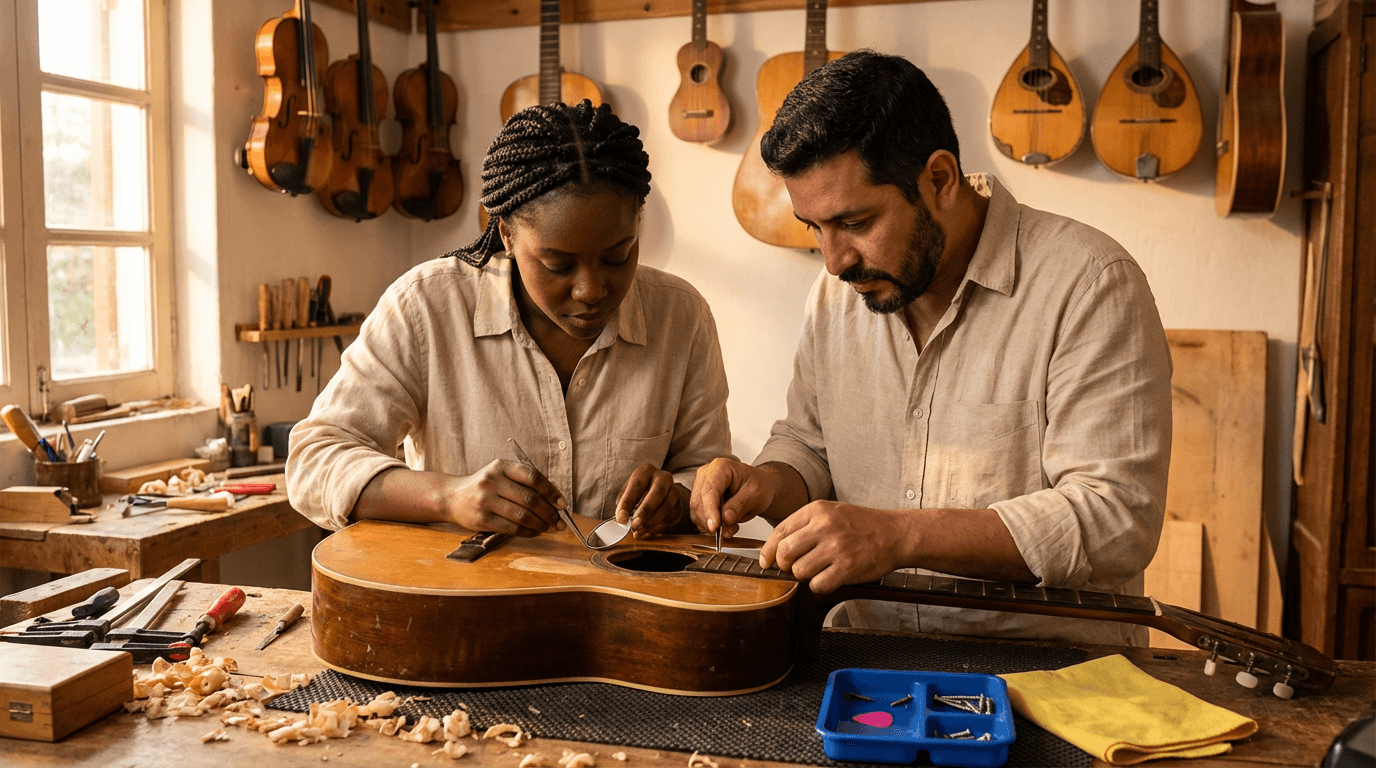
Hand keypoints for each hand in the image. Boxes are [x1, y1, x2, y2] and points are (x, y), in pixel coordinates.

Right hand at [442, 459, 566, 536]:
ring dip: (541, 524)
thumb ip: (524, 482)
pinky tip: (535, 532)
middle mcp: (492, 481)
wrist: (452, 497)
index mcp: (501, 466)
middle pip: (530, 499)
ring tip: (549, 528)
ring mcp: (486, 500)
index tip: (562, 503)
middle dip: (549, 513)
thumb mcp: (501, 475)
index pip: (533, 477)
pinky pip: (512, 528)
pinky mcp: (482, 519)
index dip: (551, 491)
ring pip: (522, 515)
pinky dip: (528, 532)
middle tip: (559, 521)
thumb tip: (555, 499)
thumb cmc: (484, 486)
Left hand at [615, 464, 685, 538]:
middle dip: (645, 511)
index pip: (637, 484)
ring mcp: (673, 491)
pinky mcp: (678, 505)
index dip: (628, 502)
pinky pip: (671, 517)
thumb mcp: (626, 494)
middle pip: (658, 492)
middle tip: (634, 525)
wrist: (653, 493)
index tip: (621, 519)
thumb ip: (623, 505)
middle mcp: (663, 477)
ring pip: (667, 506)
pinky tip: (647, 533)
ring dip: (651, 522)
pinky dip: (658, 528)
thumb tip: (622, 520)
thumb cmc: (636, 492)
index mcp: (646, 471)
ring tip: (638, 532)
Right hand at [689, 458, 780, 538]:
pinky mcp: (700, 499)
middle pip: (698, 502)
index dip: (710, 510)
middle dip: (711, 521)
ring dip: (711, 526)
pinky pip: (698, 517)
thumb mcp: (756, 495)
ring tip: (732, 527)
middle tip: (730, 530)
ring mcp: (700, 487)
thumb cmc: (758, 485)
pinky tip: (726, 525)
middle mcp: (706, 475)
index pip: (709, 490)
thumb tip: (725, 519)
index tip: (715, 527)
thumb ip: (740, 505)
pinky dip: (710, 527)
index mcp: (720, 467)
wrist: (758, 487)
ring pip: (696, 512)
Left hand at [760, 502, 908, 593]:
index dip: (768, 550)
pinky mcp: (847, 567)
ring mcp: (836, 547)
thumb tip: (776, 548)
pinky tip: (830, 577)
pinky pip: (818, 585)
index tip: (766, 561)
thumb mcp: (832, 512)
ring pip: (800, 571)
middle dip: (785, 565)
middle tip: (794, 567)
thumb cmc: (862, 525)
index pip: (780, 531)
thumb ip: (805, 525)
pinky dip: (820, 585)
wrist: (896, 534)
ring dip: (805, 576)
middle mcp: (824, 526)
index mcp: (817, 510)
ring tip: (819, 569)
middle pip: (785, 553)